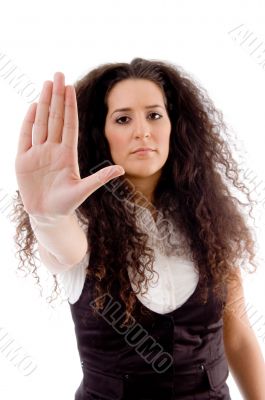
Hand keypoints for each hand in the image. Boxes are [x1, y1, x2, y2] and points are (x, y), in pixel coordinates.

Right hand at [15, 72, 123, 218]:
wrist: (47, 215)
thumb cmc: (66, 204)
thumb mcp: (83, 190)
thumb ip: (100, 178)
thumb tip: (122, 169)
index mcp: (67, 155)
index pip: (69, 125)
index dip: (69, 106)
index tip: (71, 87)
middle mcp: (53, 149)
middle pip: (55, 118)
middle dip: (56, 96)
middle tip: (58, 74)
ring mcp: (37, 153)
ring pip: (41, 123)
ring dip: (43, 103)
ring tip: (47, 83)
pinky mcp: (23, 160)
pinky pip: (25, 137)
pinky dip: (28, 122)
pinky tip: (33, 106)